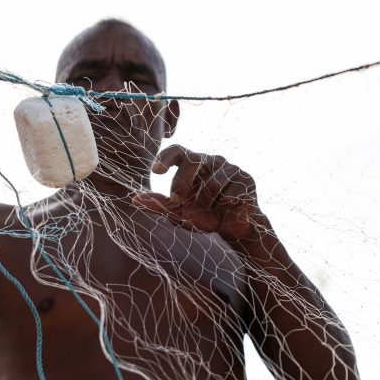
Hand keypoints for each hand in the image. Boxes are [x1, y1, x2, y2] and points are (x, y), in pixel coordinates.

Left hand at [132, 145, 260, 241]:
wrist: (233, 228)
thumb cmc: (204, 216)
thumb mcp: (178, 213)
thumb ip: (158, 205)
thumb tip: (134, 199)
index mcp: (192, 165)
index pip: (177, 151)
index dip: (165, 157)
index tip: (155, 170)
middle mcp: (211, 161)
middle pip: (194, 159)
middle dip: (181, 181)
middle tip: (176, 199)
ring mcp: (230, 168)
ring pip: (212, 183)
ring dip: (205, 204)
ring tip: (210, 210)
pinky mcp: (245, 179)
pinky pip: (229, 193)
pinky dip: (223, 207)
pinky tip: (227, 209)